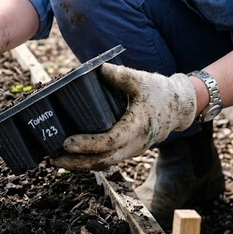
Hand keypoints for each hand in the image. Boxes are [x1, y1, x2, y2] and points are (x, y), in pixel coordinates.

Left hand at [52, 63, 196, 170]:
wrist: (179, 107)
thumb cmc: (159, 92)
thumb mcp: (142, 80)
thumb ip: (121, 75)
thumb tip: (99, 68)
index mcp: (137, 126)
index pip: (110, 141)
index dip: (88, 144)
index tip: (67, 142)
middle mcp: (135, 143)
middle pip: (104, 160)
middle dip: (77, 162)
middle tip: (53, 158)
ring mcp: (132, 150)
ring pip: (105, 164)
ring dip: (81, 165)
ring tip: (57, 161)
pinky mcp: (129, 150)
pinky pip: (108, 160)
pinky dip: (89, 161)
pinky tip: (72, 158)